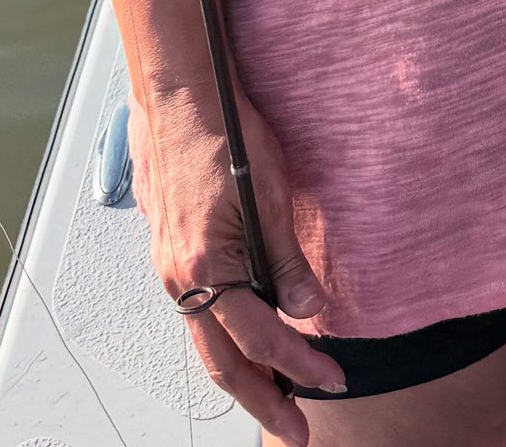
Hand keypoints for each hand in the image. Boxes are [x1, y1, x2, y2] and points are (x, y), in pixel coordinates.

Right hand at [131, 85, 345, 444]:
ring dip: (242, 374)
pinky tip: (246, 340)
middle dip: (262, 401)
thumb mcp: (268, 191)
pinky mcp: (171, 251)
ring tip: (277, 396)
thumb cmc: (225, 130)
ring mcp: (170, 265)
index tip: (334, 381)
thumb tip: (310, 311)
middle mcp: (180, 275)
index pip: (262, 336)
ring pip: (206, 340)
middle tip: (296, 431)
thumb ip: (286, 258)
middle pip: (222, 362)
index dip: (301, 364)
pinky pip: (198, 312)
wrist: (179, 93)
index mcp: (206, 264)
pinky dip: (224, 338)